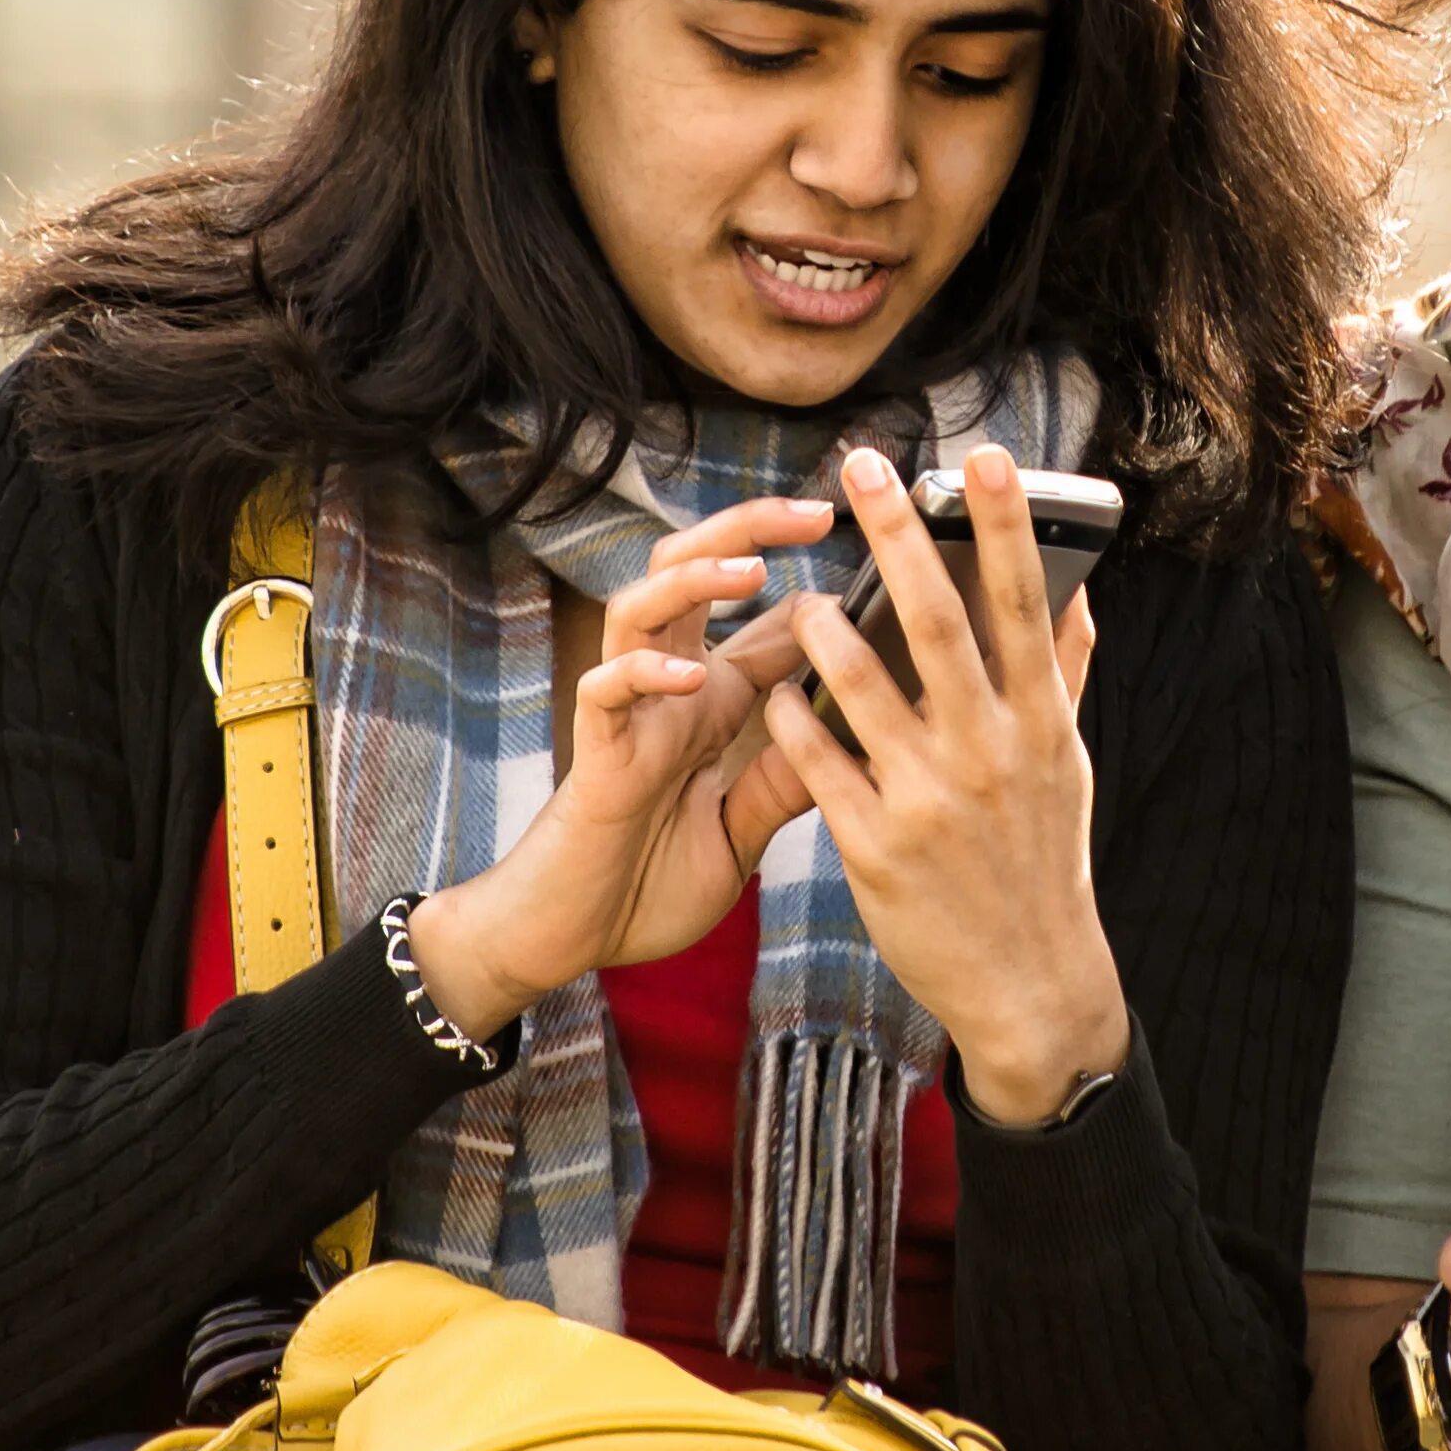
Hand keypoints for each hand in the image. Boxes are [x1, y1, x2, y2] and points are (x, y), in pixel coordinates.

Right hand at [407, 495, 836, 1035]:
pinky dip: (644, 672)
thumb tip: (858, 734)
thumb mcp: (747, 828)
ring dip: (694, 580)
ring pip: (642, 607)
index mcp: (713, 700)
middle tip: (818, 511)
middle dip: (748, 529)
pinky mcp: (595, 751)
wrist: (572, 939)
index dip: (815, 580)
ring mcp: (628, 712)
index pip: (766, 618)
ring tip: (750, 571)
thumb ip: (788, 779)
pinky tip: (689, 674)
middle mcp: (670, 688)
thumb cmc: (651, 882)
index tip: (878, 550)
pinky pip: (606, 690)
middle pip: (693, 571)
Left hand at [759, 443, 1126, 1123]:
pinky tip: (775, 689)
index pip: (1021, 603)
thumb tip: (1081, 591)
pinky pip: (822, 767)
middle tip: (864, 467)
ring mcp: (931, 799)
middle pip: (940, 624)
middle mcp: (990, 751)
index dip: (1004, 526)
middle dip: (901, 539)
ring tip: (800, 590)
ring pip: (867, 691)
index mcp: (1040, 722)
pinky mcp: (876, 848)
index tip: (985, 456)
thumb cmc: (1045, 859)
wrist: (1030, 981)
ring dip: (826, 630)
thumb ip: (1064, 673)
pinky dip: (796, 722)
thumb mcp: (1069, 764)